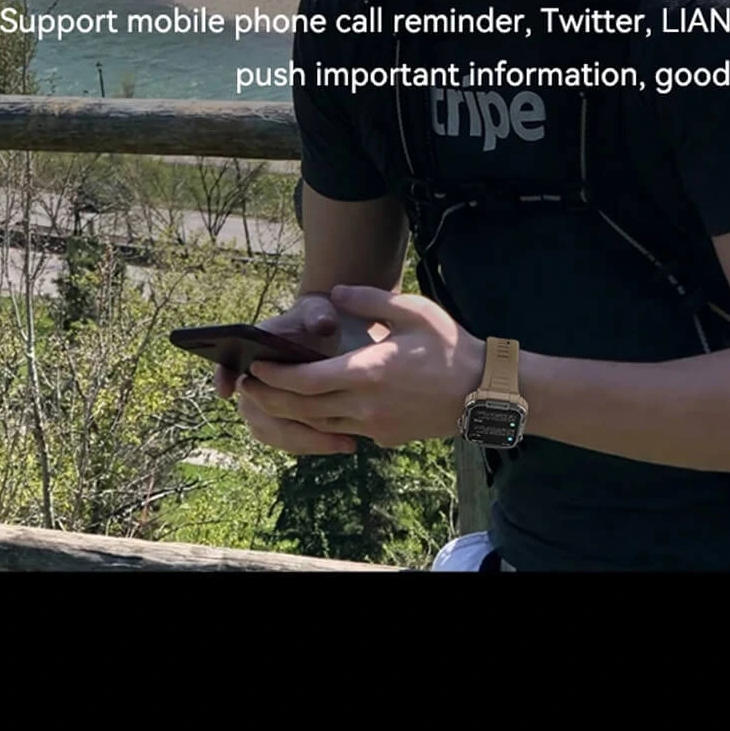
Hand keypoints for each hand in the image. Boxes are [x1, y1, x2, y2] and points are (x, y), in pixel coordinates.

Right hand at [217, 293, 358, 454]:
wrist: (320, 336)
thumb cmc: (314, 319)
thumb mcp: (318, 311)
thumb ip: (319, 315)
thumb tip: (323, 324)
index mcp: (250, 350)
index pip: (225, 364)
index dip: (222, 376)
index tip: (227, 389)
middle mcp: (249, 381)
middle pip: (253, 409)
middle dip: (289, 426)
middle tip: (328, 433)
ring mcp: (260, 403)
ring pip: (270, 431)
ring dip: (305, 441)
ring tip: (343, 442)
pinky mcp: (276, 420)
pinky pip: (285, 440)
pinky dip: (310, 445)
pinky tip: (340, 443)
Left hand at [234, 285, 484, 453]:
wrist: (483, 391)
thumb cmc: (450, 347)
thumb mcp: (413, 311)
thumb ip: (369, 300)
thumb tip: (335, 293)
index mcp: (367, 372)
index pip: (304, 380)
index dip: (274, 376)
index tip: (254, 367)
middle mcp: (364, 405)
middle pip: (301, 408)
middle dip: (268, 398)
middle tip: (246, 387)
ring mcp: (374, 426)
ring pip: (318, 424)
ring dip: (289, 413)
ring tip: (270, 398)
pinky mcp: (385, 437)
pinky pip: (343, 430)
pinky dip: (321, 422)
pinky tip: (313, 409)